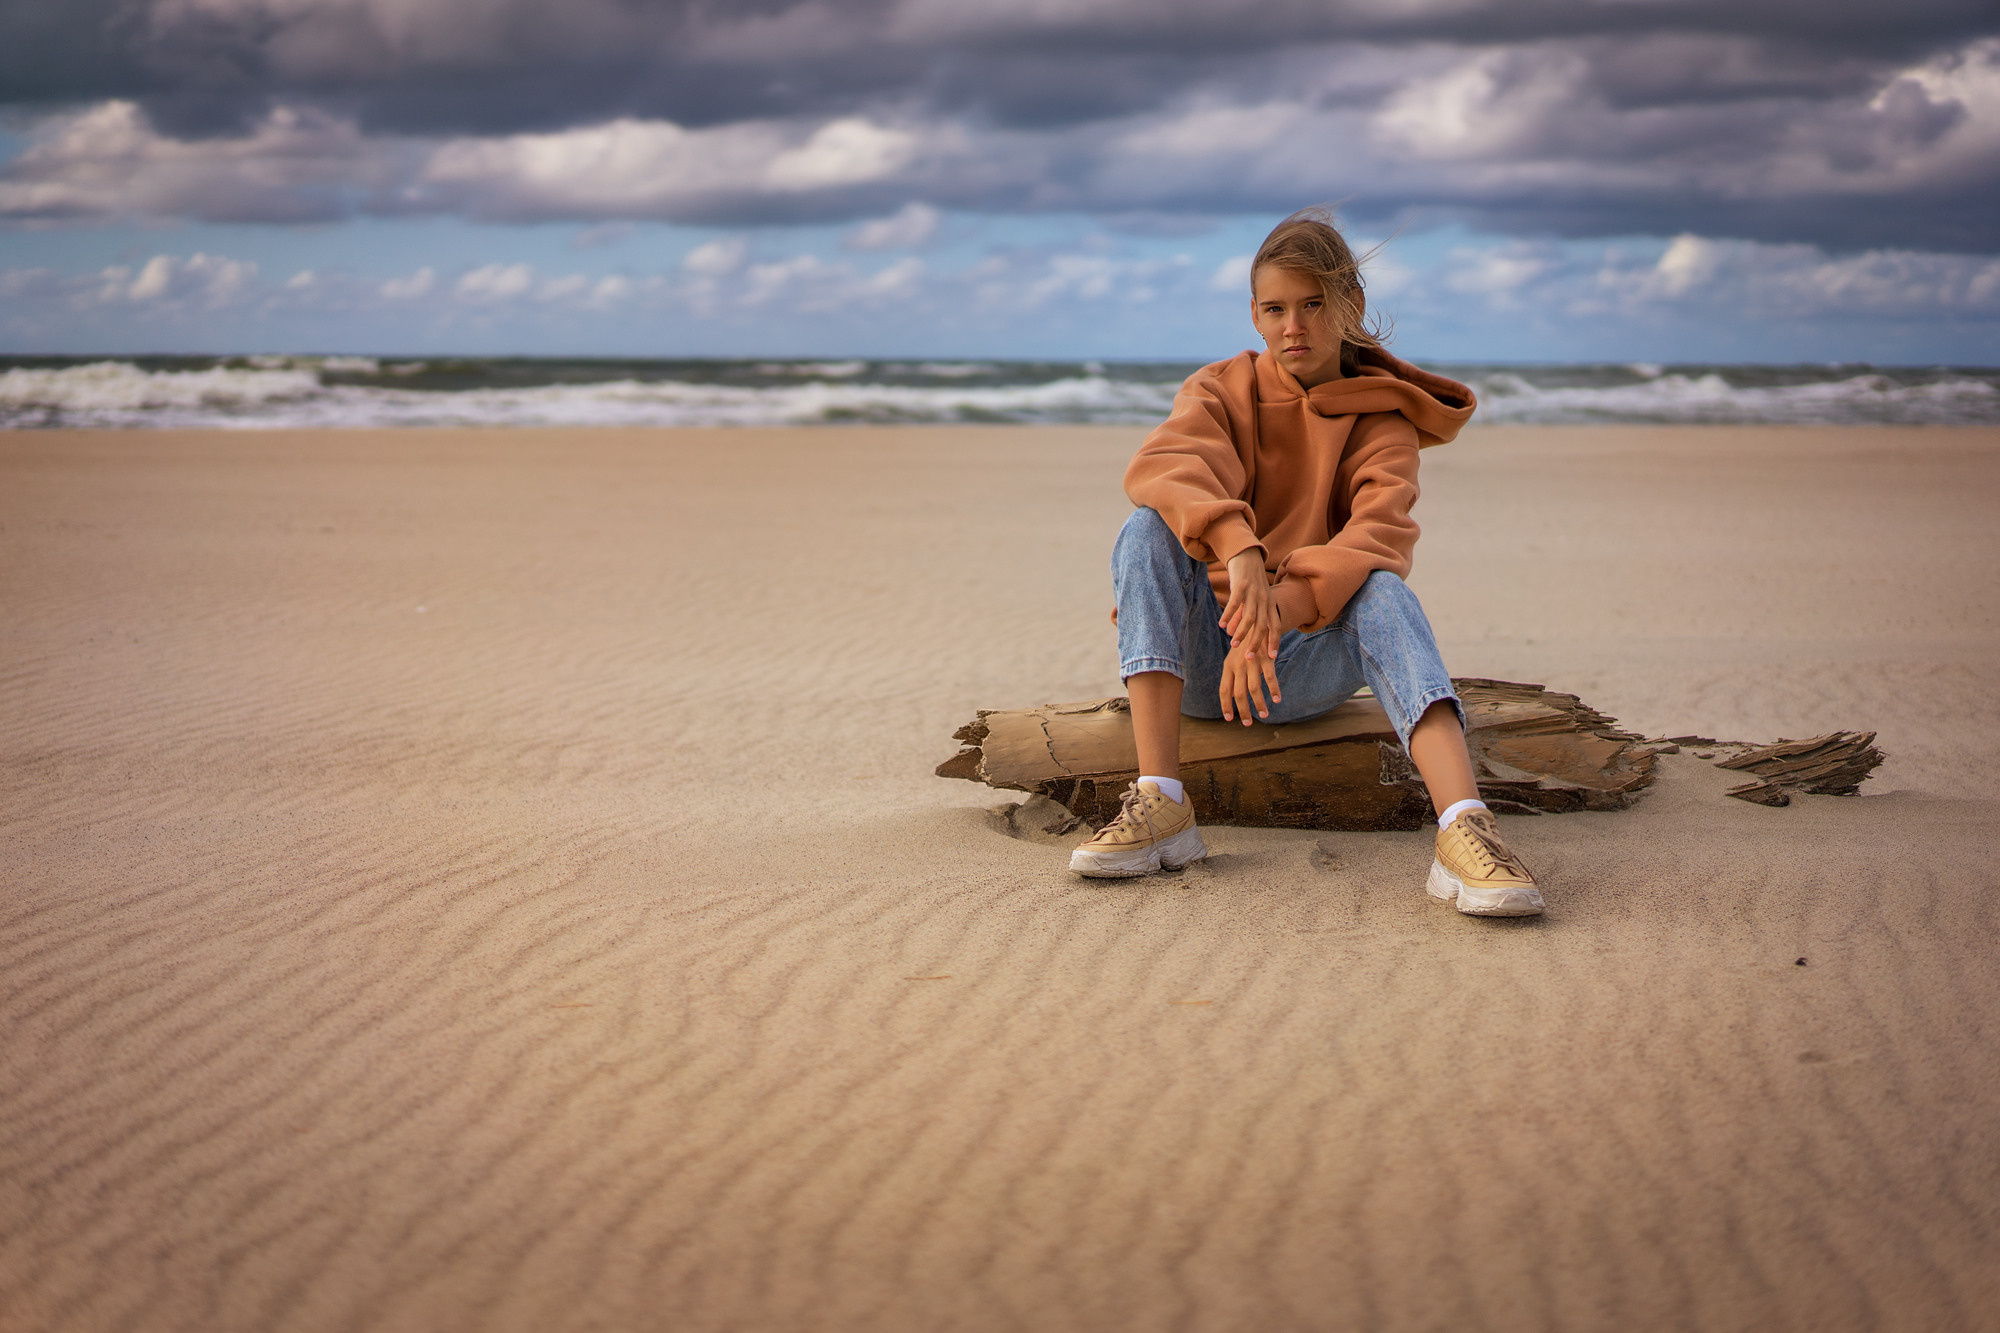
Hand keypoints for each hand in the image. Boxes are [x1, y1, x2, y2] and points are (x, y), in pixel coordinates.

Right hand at [1219, 548, 1281, 662]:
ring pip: (1249, 618)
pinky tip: (1222, 625)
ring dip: (1242, 633)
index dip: (1275, 642)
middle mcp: (1265, 600)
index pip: (1276, 626)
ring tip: (1233, 645)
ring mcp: (1253, 593)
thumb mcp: (1258, 598)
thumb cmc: (1251, 582)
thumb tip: (1240, 634)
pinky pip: (1235, 605)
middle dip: (1257, 644)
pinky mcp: (1240, 586)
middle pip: (1263, 626)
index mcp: (1271, 604)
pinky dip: (1228, 616)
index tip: (1271, 657)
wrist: (1247, 556)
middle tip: (1249, 658)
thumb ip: (1253, 615)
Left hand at [1219, 636, 1281, 724]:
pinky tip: (1276, 699)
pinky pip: (1270, 677)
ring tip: (1264, 715)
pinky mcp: (1266, 658)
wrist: (1255, 621)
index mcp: (1228, 666)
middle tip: (1247, 724)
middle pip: (1238, 693)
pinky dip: (1274, 690)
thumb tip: (1230, 697)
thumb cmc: (1244, 645)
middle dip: (1243, 711)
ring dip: (1259, 704)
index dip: (1226, 705)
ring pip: (1254, 688)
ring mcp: (1252, 662)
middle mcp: (1238, 665)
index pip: (1224, 690)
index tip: (1229, 718)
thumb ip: (1232, 676)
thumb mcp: (1233, 658)